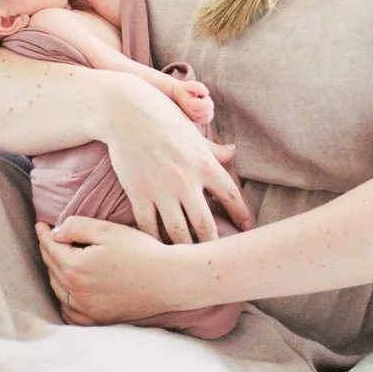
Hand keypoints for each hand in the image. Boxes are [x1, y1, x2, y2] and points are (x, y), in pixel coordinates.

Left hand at [36, 218, 182, 324]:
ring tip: (56, 260)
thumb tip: (55, 233)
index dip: (44, 234)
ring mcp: (88, 309)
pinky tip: (67, 292)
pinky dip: (65, 300)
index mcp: (76, 268)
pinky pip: (72, 312)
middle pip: (52, 268)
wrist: (169, 280)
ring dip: (54, 273)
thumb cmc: (141, 251)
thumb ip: (76, 227)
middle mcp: (77, 292)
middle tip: (48, 238)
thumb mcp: (107, 230)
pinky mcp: (100, 319)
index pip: (51, 247)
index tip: (41, 225)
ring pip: (59, 290)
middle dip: (48, 250)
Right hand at [102, 77, 254, 244]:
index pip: (231, 195)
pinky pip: (149, 226)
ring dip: (186, 249)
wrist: (125, 111)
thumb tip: (232, 154)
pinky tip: (158, 248)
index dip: (242, 215)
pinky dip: (154, 240)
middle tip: (217, 256)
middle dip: (213, 244)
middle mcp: (186, 181)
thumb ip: (212, 150)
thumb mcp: (192, 131)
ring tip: (190, 260)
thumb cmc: (161, 116)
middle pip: (205, 225)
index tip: (247, 230)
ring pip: (178, 232)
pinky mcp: (139, 194)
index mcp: (204, 163)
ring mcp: (161, 190)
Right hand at [164, 75, 214, 125]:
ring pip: (208, 117)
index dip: (207, 99)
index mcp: (188, 104)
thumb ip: (199, 87)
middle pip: (207, 111)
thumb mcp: (190, 84)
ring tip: (204, 102)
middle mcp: (189, 113)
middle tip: (204, 98)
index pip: (204, 105)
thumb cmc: (185, 89)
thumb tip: (207, 93)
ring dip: (209, 108)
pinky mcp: (195, 120)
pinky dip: (209, 113)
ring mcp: (192, 118)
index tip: (204, 95)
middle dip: (209, 103)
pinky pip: (207, 120)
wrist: (178, 95)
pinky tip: (205, 107)